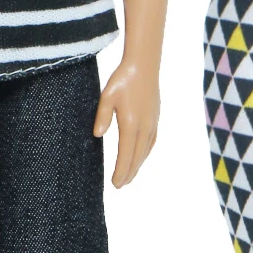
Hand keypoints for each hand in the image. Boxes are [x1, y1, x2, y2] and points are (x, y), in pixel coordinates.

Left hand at [93, 58, 160, 187]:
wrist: (144, 66)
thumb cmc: (122, 80)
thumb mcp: (106, 97)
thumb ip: (102, 116)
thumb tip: (98, 135)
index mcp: (131, 124)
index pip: (126, 154)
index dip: (121, 171)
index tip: (116, 184)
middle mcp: (144, 127)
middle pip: (137, 157)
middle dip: (129, 173)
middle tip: (121, 186)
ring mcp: (152, 123)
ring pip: (145, 151)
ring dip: (138, 165)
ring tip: (130, 176)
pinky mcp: (155, 118)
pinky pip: (151, 141)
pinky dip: (145, 153)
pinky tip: (141, 156)